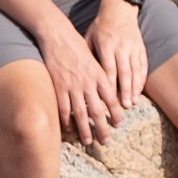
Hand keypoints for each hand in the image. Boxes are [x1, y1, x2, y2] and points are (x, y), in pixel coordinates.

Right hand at [37, 11, 125, 146]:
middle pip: (97, 111)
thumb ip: (102, 76)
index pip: (111, 100)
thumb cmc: (78, 47)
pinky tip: (69, 130)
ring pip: (81, 113)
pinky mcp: (58, 86)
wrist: (58, 36)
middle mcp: (88, 83)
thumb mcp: (96, 60)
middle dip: (103, 128)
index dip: (115, 114)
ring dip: (85, 129)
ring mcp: (73, 86)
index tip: (118, 124)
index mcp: (100, 75)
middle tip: (106, 141)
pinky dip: (67, 121)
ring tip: (89, 141)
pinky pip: (63, 108)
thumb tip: (110, 92)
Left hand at [86, 0, 150, 120]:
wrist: (119, 10)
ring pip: (135, 71)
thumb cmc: (100, 27)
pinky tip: (139, 90)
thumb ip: (88, 56)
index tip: (108, 99)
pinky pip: (143, 66)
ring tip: (132, 102)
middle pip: (124, 72)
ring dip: (134, 88)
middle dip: (124, 90)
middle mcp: (121, 47)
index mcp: (106, 45)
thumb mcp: (89, 38)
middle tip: (124, 106)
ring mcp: (133, 48)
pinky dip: (141, 79)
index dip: (109, 84)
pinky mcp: (140, 48)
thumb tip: (82, 77)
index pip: (108, 68)